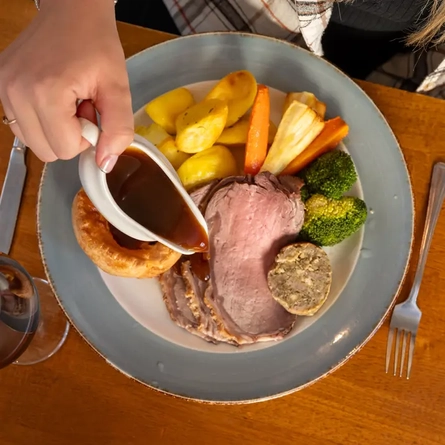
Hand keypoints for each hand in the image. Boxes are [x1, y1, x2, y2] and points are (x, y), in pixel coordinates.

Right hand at [0, 0, 132, 171]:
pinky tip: (55, 98)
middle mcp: (15, 93)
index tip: (92, 111)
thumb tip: (105, 164)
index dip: (86, 137)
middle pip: (47, 151)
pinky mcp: (0, 86)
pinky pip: (23, 125)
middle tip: (82, 107)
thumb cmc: (96, 44)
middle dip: (70, 136)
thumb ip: (118, 129)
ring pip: (33, 142)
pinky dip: (41, 120)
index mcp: (44, 93)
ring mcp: (3, 89)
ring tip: (69, 101)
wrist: (72, 10)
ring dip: (56, 130)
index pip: (65, 149)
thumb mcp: (119, 88)